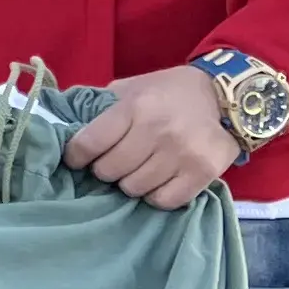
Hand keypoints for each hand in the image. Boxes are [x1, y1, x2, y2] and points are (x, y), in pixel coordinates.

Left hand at [62, 67, 245, 210]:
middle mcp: (158, 130)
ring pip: (134, 188)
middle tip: (114, 162)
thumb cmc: (168, 92)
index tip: (78, 159)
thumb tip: (63, 126)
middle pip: (109, 171)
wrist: (225, 96)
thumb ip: (100, 107)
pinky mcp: (203, 172)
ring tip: (138, 169)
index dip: (76, 156)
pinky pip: (164, 201)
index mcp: (135, 107)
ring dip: (130, 182)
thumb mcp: (131, 88)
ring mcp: (183, 153)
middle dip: (105, 170)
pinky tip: (158, 181)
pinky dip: (155, 195)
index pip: (88, 143)